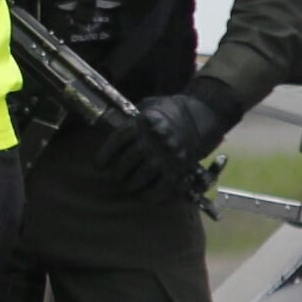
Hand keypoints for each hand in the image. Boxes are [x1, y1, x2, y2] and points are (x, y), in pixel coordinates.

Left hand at [96, 91, 223, 200]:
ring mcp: (169, 153)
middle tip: (117, 176)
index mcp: (145, 121)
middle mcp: (156, 137)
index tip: (98, 167)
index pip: (118, 140)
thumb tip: (114, 135)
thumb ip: (133, 119)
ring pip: (141, 175)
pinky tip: (143, 196)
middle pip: (127, 160)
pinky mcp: (180, 167)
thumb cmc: (170, 111)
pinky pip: (162, 187)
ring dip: (132, 184)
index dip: (105, 155)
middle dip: (119, 171)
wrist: (203, 115)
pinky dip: (150, 195)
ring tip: (129, 185)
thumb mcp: (149, 106)